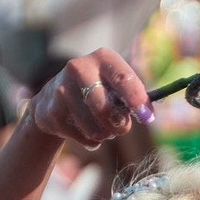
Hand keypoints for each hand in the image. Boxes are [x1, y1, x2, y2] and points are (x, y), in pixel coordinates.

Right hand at [30, 50, 153, 147]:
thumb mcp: (117, 86)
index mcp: (102, 58)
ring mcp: (61, 89)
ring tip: (102, 127)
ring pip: (95, 129)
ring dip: (105, 135)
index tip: (146, 116)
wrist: (53, 99)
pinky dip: (91, 141)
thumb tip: (147, 115)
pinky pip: (83, 137)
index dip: (136, 99)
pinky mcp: (51, 111)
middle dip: (119, 125)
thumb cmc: (99, 92)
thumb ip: (134, 98)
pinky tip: (84, 129)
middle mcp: (79, 68)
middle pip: (105, 108)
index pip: (123, 78)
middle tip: (122, 128)